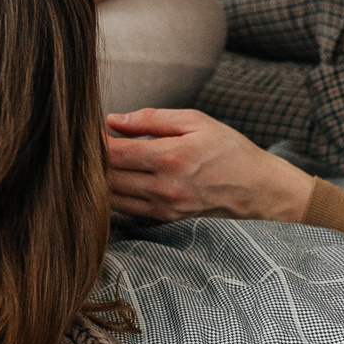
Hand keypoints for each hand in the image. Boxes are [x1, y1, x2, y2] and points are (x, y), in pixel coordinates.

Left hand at [104, 108, 313, 223]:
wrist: (260, 192)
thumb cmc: (229, 151)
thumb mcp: (196, 122)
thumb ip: (151, 119)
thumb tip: (112, 119)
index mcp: (170, 157)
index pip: (113, 153)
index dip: (93, 142)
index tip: (84, 131)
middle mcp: (163, 188)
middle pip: (106, 179)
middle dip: (90, 164)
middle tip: (83, 148)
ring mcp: (163, 211)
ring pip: (112, 200)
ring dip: (97, 184)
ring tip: (94, 165)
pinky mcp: (165, 224)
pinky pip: (127, 213)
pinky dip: (114, 199)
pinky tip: (113, 183)